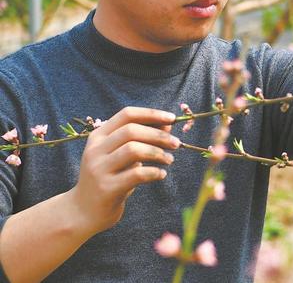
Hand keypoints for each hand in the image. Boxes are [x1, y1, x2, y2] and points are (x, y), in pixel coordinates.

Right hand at [68, 107, 178, 234]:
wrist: (82, 212)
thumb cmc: (109, 178)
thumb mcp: (121, 155)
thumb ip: (140, 139)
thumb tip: (167, 124)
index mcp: (98, 137)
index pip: (127, 115)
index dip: (151, 114)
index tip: (172, 119)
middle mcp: (95, 150)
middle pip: (132, 131)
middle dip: (159, 135)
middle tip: (176, 144)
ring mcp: (99, 169)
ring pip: (133, 149)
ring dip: (158, 153)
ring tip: (169, 160)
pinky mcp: (107, 188)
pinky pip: (136, 174)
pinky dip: (154, 172)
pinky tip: (161, 175)